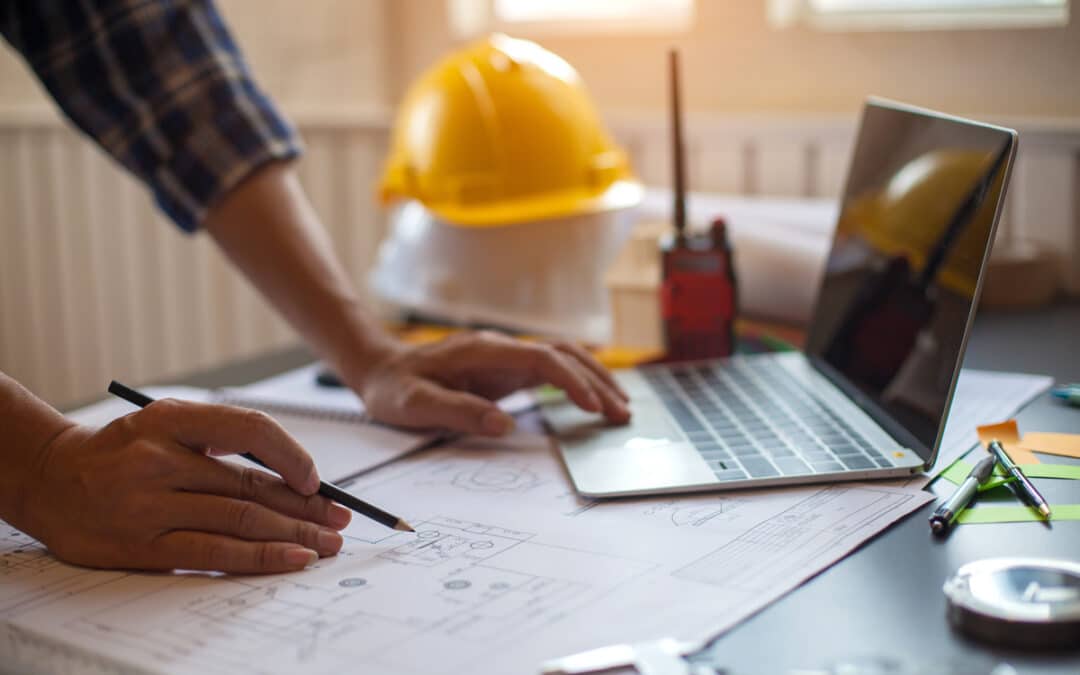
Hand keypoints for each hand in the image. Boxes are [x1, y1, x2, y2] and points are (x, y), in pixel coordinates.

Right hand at [20, 399, 351, 573]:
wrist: (50, 478)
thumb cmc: (123, 451)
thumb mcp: (165, 423)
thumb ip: (220, 439)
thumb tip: (293, 474)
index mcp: (171, 419)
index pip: (249, 430)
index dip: (292, 455)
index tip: (316, 480)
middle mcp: (160, 459)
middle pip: (252, 485)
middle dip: (305, 506)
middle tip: (341, 519)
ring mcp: (150, 505)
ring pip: (240, 520)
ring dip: (293, 534)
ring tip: (326, 543)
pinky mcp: (143, 546)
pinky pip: (214, 553)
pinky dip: (259, 557)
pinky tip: (291, 558)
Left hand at [354, 331, 631, 435]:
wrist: (381, 369)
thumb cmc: (394, 388)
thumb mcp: (414, 404)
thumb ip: (457, 411)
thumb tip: (503, 424)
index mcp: (481, 350)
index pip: (540, 358)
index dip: (571, 380)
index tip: (592, 406)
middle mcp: (500, 347)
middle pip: (562, 354)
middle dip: (597, 381)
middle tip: (622, 413)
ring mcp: (506, 356)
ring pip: (563, 358)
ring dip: (594, 379)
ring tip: (620, 408)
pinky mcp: (507, 368)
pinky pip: (552, 370)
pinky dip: (578, 382)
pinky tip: (595, 400)